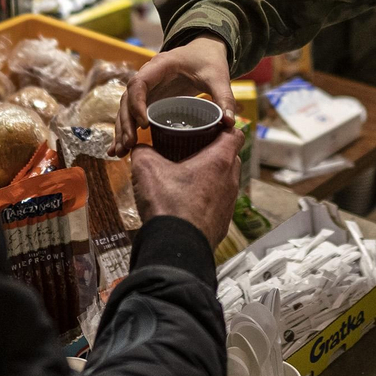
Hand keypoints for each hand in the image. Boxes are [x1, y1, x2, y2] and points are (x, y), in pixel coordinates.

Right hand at [111, 34, 233, 155]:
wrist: (205, 51)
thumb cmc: (209, 61)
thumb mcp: (218, 77)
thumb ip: (224, 98)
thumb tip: (230, 123)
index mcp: (160, 66)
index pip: (139, 83)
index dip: (137, 103)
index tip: (144, 124)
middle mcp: (148, 77)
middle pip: (127, 99)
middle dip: (125, 122)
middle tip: (128, 145)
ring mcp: (147, 89)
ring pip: (126, 108)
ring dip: (121, 130)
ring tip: (120, 153)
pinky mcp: (149, 100)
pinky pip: (132, 114)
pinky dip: (126, 131)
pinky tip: (120, 150)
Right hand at [129, 129, 242, 247]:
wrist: (176, 248)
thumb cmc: (168, 206)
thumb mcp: (146, 169)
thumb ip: (143, 151)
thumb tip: (139, 147)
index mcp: (220, 161)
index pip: (236, 133)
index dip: (224, 127)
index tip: (210, 127)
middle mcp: (230, 180)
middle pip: (230, 157)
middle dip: (214, 152)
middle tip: (193, 150)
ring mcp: (229, 203)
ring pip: (224, 181)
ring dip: (210, 176)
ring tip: (188, 177)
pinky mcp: (222, 222)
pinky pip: (218, 203)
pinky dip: (206, 198)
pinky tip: (187, 202)